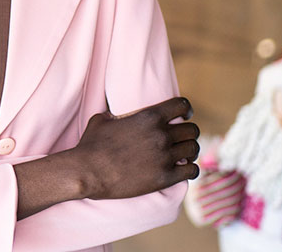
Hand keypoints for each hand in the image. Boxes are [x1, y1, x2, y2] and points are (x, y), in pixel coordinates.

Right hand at [72, 96, 200, 199]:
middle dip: (188, 133)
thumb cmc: (91, 145)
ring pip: (193, 149)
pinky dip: (190, 169)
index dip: (186, 109)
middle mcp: (161, 135)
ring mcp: (164, 157)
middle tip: (181, 139)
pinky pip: (192, 171)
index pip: (182, 105)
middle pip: (192, 130)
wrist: (87, 171)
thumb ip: (116, 115)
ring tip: (183, 155)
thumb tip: (115, 115)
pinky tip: (184, 170)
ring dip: (190, 151)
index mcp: (149, 117)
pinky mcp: (165, 177)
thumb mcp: (102, 120)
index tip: (185, 116)